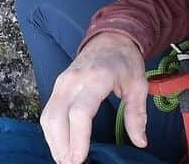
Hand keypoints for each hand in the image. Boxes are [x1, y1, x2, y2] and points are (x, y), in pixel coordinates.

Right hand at [40, 32, 148, 163]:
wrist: (108, 37)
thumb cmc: (124, 61)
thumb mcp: (138, 85)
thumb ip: (137, 114)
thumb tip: (140, 141)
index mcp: (95, 79)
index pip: (79, 112)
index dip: (78, 139)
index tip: (80, 160)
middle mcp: (72, 80)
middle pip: (57, 117)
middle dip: (61, 146)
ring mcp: (62, 82)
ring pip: (48, 116)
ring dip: (53, 142)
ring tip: (65, 161)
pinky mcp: (58, 85)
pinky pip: (48, 111)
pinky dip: (51, 132)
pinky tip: (61, 146)